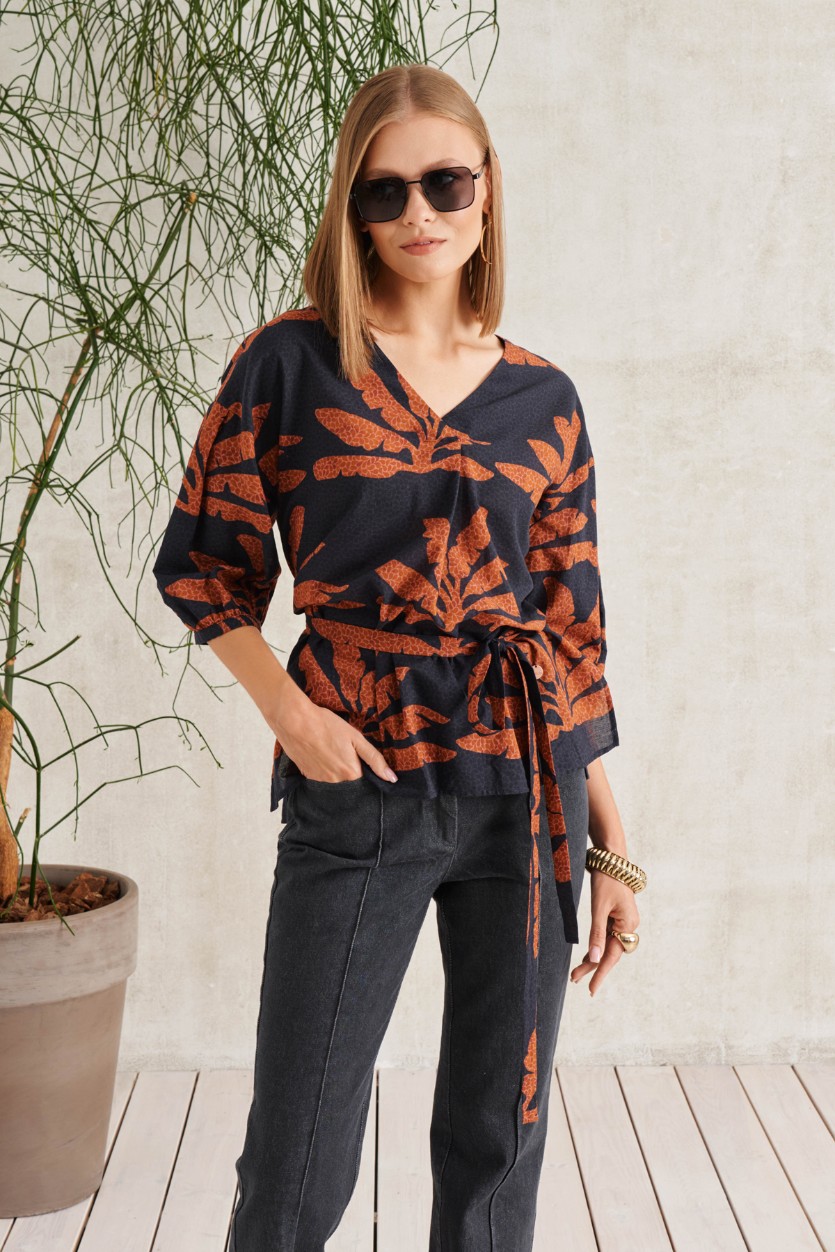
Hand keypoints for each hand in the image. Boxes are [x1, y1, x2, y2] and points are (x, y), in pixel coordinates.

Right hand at [276, 702, 397, 784]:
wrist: (295, 722)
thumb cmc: (327, 726)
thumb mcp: (356, 738)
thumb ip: (375, 760)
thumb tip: (392, 779)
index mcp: (351, 774)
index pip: (366, 783)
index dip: (367, 773)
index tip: (362, 761)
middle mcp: (336, 783)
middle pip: (350, 784)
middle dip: (352, 774)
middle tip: (345, 754)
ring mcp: (320, 782)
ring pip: (336, 783)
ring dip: (337, 773)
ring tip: (333, 753)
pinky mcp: (308, 777)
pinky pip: (322, 780)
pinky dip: (325, 771)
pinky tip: (322, 756)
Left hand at [569, 870, 639, 996]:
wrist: (611, 858)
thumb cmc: (606, 880)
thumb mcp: (598, 908)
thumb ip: (596, 934)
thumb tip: (595, 959)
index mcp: (628, 924)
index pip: (612, 955)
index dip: (600, 973)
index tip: (591, 989)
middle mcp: (628, 925)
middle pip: (610, 953)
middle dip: (593, 967)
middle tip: (575, 980)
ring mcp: (623, 921)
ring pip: (607, 946)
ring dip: (593, 957)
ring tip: (576, 973)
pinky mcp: (616, 916)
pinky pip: (606, 936)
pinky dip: (596, 946)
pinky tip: (587, 956)